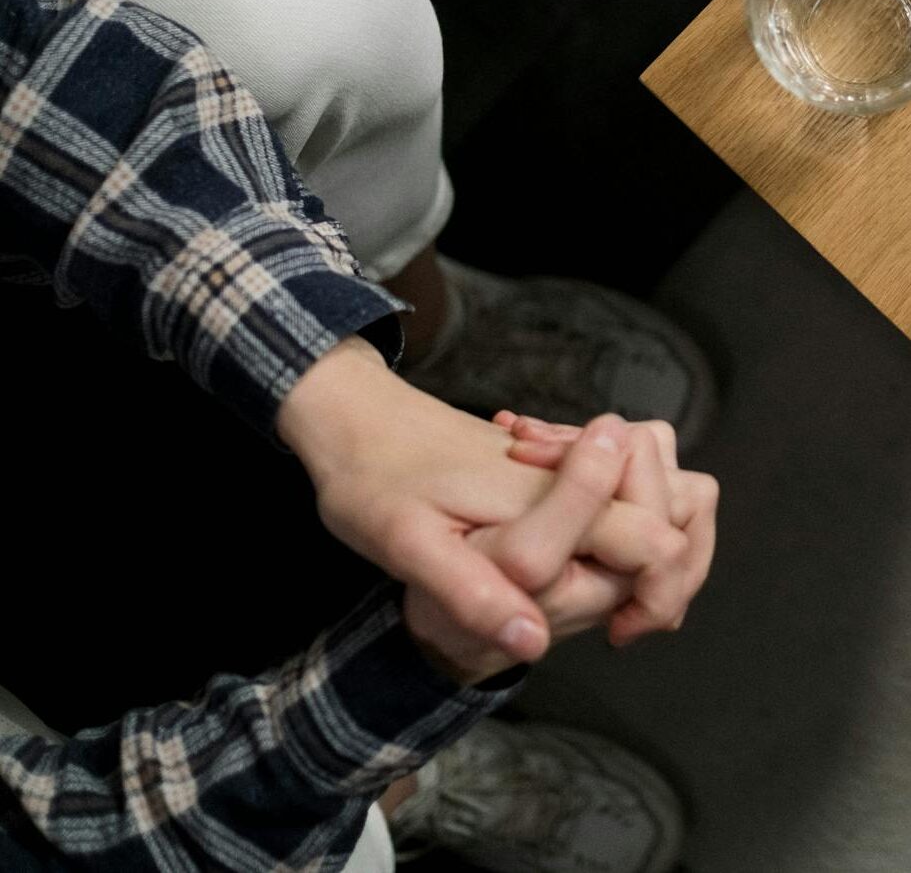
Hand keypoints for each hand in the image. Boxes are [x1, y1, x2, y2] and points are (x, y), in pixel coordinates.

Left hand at [277, 337, 715, 670]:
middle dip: (677, 566)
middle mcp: (570, 468)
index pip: (657, 537)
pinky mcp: (551, 460)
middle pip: (684, 502)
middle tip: (624, 621)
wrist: (351, 416)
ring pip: (661, 481)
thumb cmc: (369, 477)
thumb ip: (472, 590)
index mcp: (546, 493)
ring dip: (658, 536)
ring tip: (614, 594)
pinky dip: (627, 514)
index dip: (659, 593)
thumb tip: (531, 643)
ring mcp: (564, 459)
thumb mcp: (402, 543)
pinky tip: (580, 549)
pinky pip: (623, 479)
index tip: (616, 633)